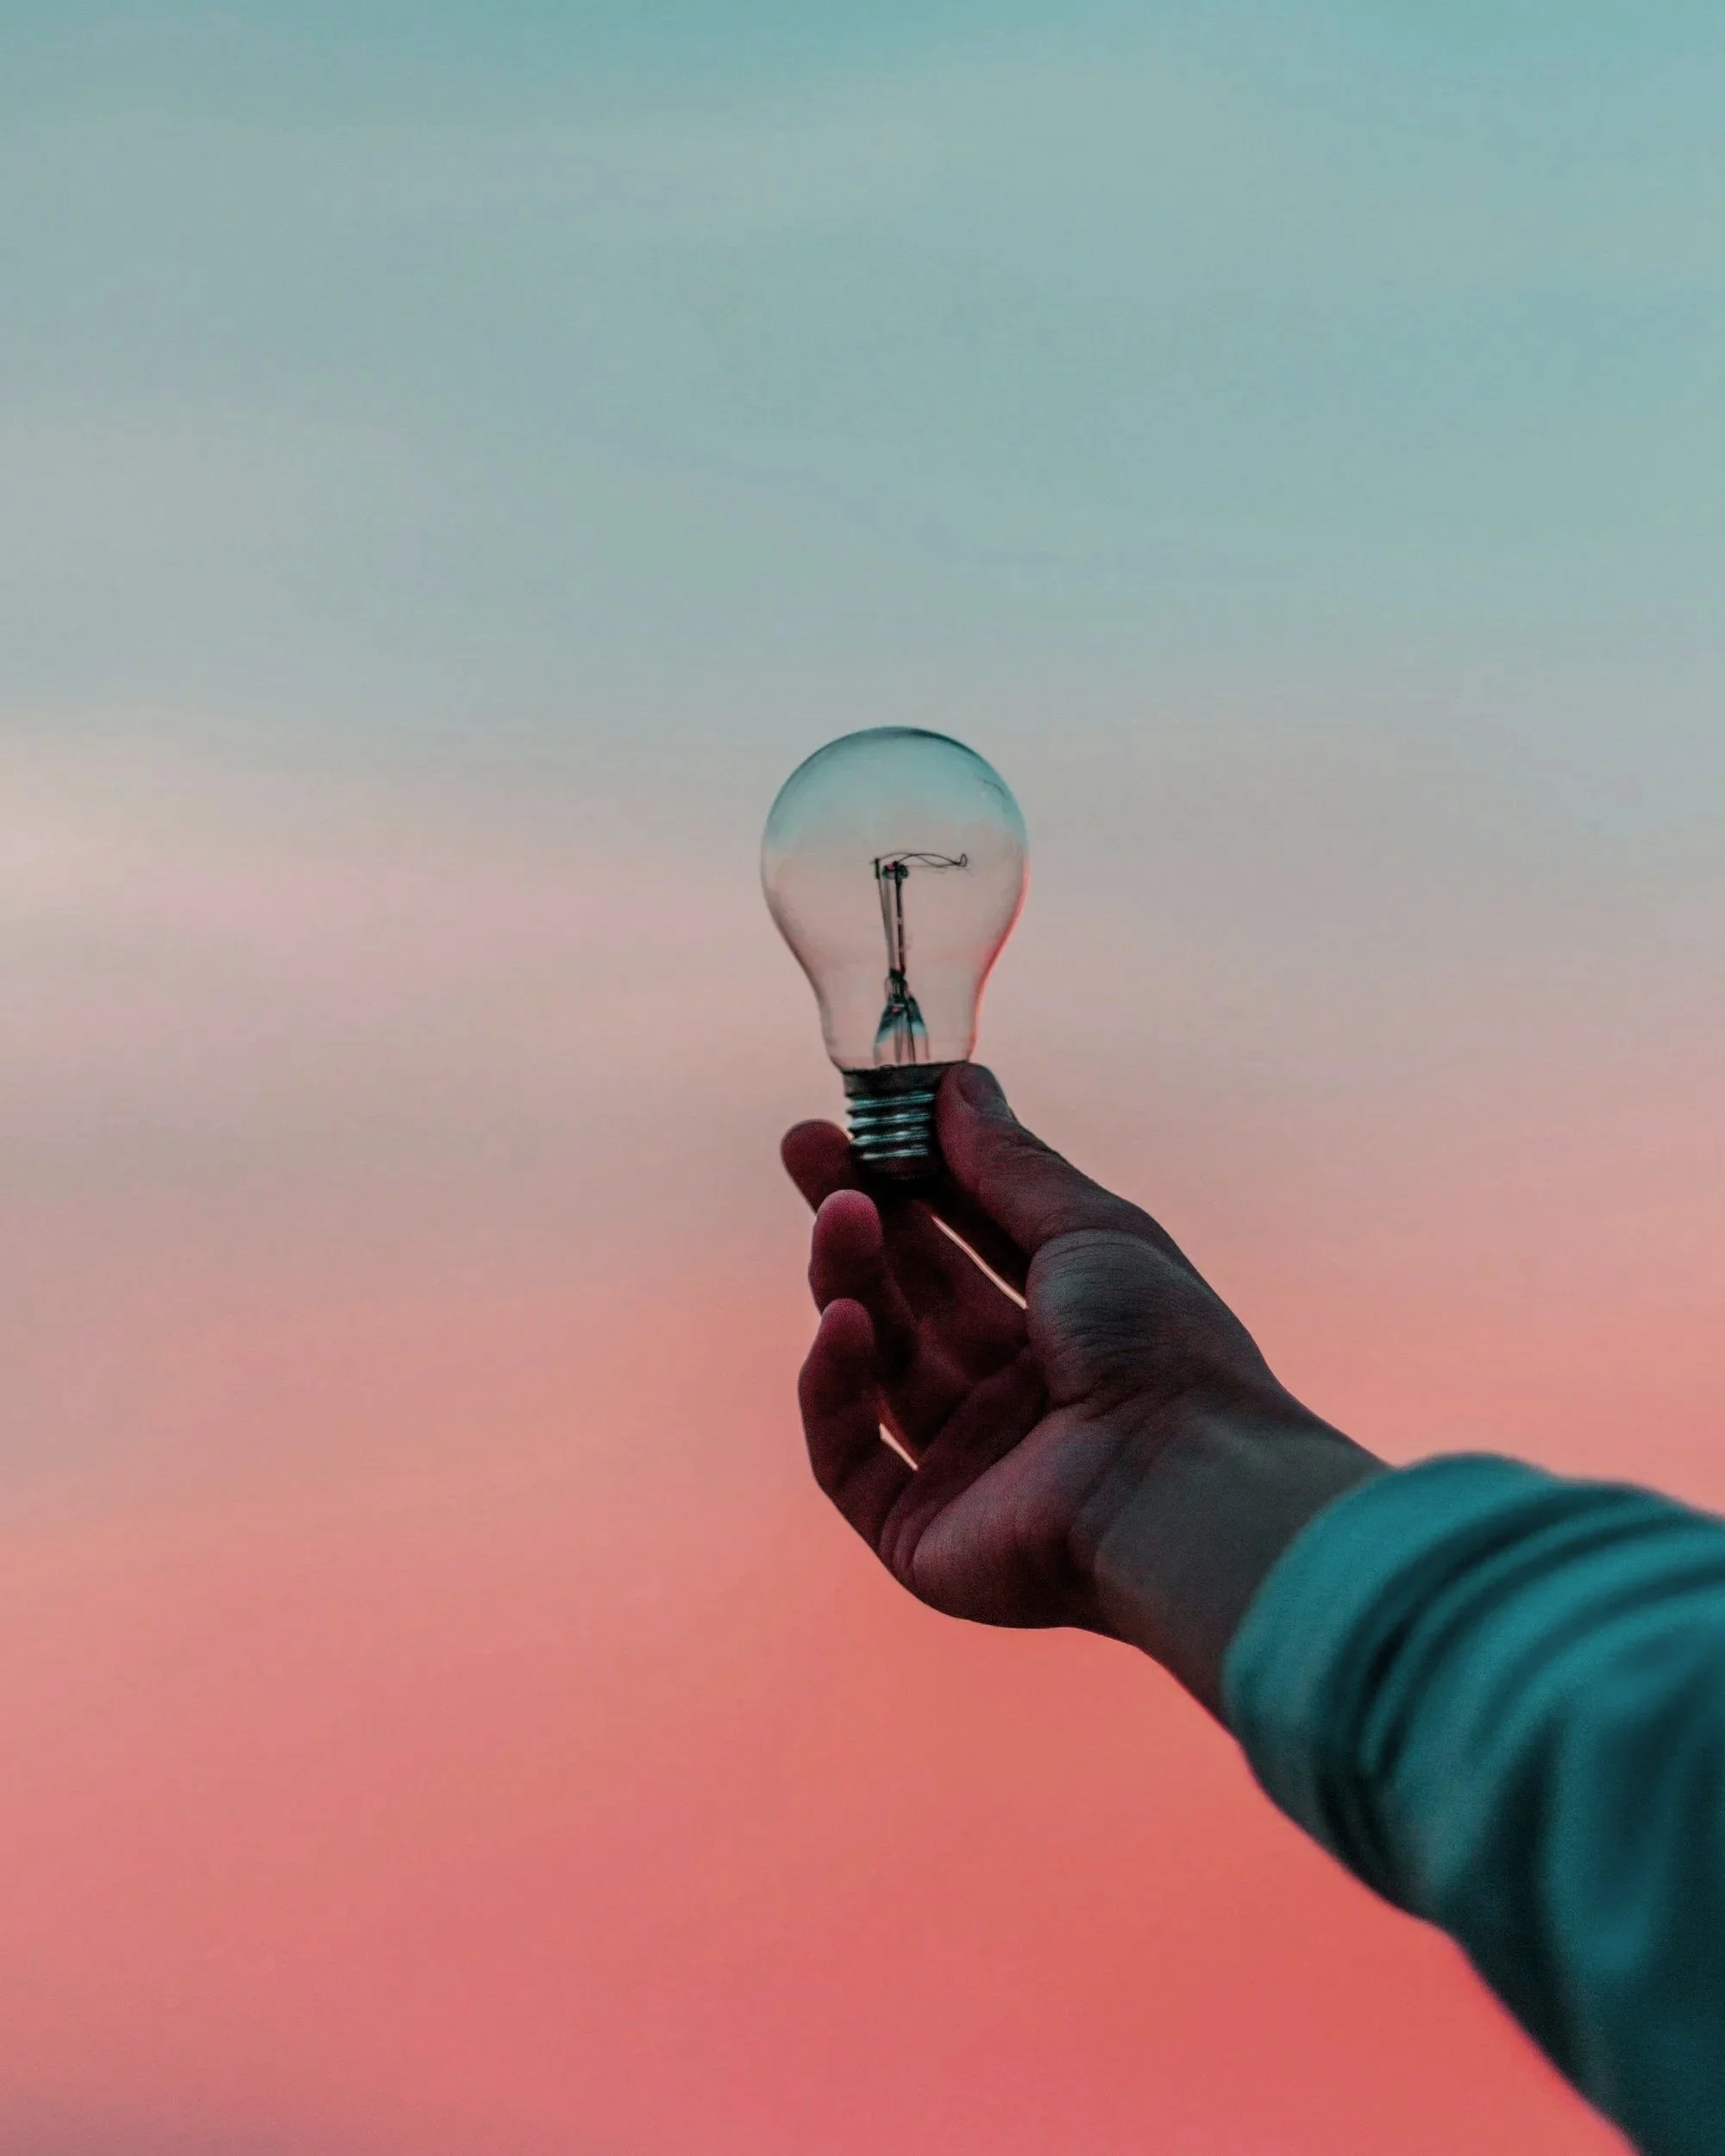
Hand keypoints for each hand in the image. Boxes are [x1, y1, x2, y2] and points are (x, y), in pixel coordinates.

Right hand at [783, 1065, 1379, 1713]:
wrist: (1180, 1486)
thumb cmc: (1160, 1349)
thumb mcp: (1089, 1229)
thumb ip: (1009, 1164)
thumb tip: (957, 1083)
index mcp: (1069, 1332)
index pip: (969, 1243)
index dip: (914, 1180)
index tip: (862, 1117)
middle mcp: (1017, 1400)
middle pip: (912, 1296)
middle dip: (858, 1217)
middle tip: (805, 1146)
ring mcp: (967, 1469)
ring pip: (878, 1363)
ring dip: (849, 1281)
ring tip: (839, 1213)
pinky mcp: (920, 1535)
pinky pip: (848, 1457)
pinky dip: (835, 1388)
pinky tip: (842, 1321)